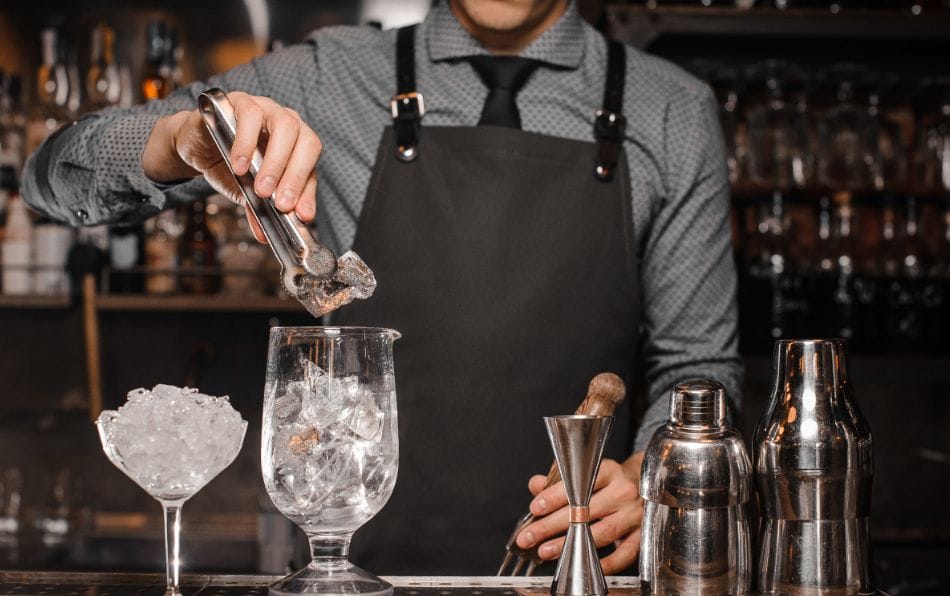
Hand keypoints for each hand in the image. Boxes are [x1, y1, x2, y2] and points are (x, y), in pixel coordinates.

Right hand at [142, 92, 321, 240]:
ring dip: (275, 161)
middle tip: (279, 204)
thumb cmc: (228, 166)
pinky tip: (239, 165)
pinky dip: (247, 142)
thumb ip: (259, 209)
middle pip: (307, 142)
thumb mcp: (246, 192)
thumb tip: (264, 236)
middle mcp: (288, 124)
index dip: (308, 191)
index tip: (301, 215)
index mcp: (297, 145)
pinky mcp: (240, 101)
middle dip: (295, 176)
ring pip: (285, 124)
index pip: (312, 166)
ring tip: (259, 188)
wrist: (197, 147)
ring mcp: (267, 108)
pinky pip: (251, 114)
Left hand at [516, 452, 644, 574]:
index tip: (535, 508)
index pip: (579, 484)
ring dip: (571, 544)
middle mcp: (623, 492)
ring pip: (602, 532)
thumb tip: (536, 486)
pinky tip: (581, 563)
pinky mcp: (641, 535)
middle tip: (529, 536)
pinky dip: (604, 563)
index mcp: (608, 471)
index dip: (555, 496)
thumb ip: (558, 479)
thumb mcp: (586, 473)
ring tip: (546, 551)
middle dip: (552, 525)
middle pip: (586, 511)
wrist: (645, 485)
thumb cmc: (608, 481)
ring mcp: (634, 515)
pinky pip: (623, 554)